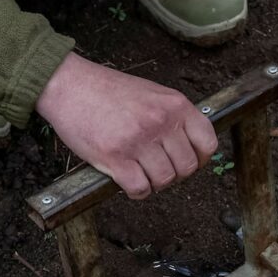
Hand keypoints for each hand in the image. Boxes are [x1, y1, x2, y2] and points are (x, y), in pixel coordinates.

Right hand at [35, 53, 217, 198]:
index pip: (207, 143)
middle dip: (174, 174)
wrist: (70, 85)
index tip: (187, 161)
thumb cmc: (108, 91)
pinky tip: (128, 181)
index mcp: (175, 105)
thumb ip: (172, 116)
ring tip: (141, 173)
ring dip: (154, 183)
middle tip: (158, 169)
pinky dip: (137, 191)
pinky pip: (139, 189)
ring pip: (164, 180)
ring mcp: (138, 140)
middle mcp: (160, 122)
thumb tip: (189, 145)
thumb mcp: (152, 93)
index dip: (200, 159)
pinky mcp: (115, 156)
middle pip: (187, 167)